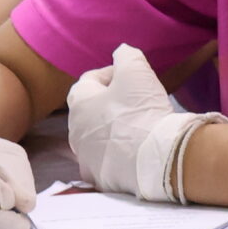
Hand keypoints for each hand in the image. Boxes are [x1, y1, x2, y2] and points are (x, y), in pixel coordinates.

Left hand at [67, 46, 224, 202]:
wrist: (152, 158)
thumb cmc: (140, 111)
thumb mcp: (137, 71)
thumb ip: (126, 56)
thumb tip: (121, 52)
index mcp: (79, 103)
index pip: (89, 80)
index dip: (111, 73)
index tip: (132, 76)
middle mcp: (75, 131)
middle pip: (90, 109)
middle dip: (109, 102)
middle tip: (135, 99)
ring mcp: (85, 156)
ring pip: (96, 136)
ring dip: (112, 128)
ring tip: (137, 125)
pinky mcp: (98, 176)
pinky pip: (105, 159)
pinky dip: (116, 152)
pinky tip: (134, 149)